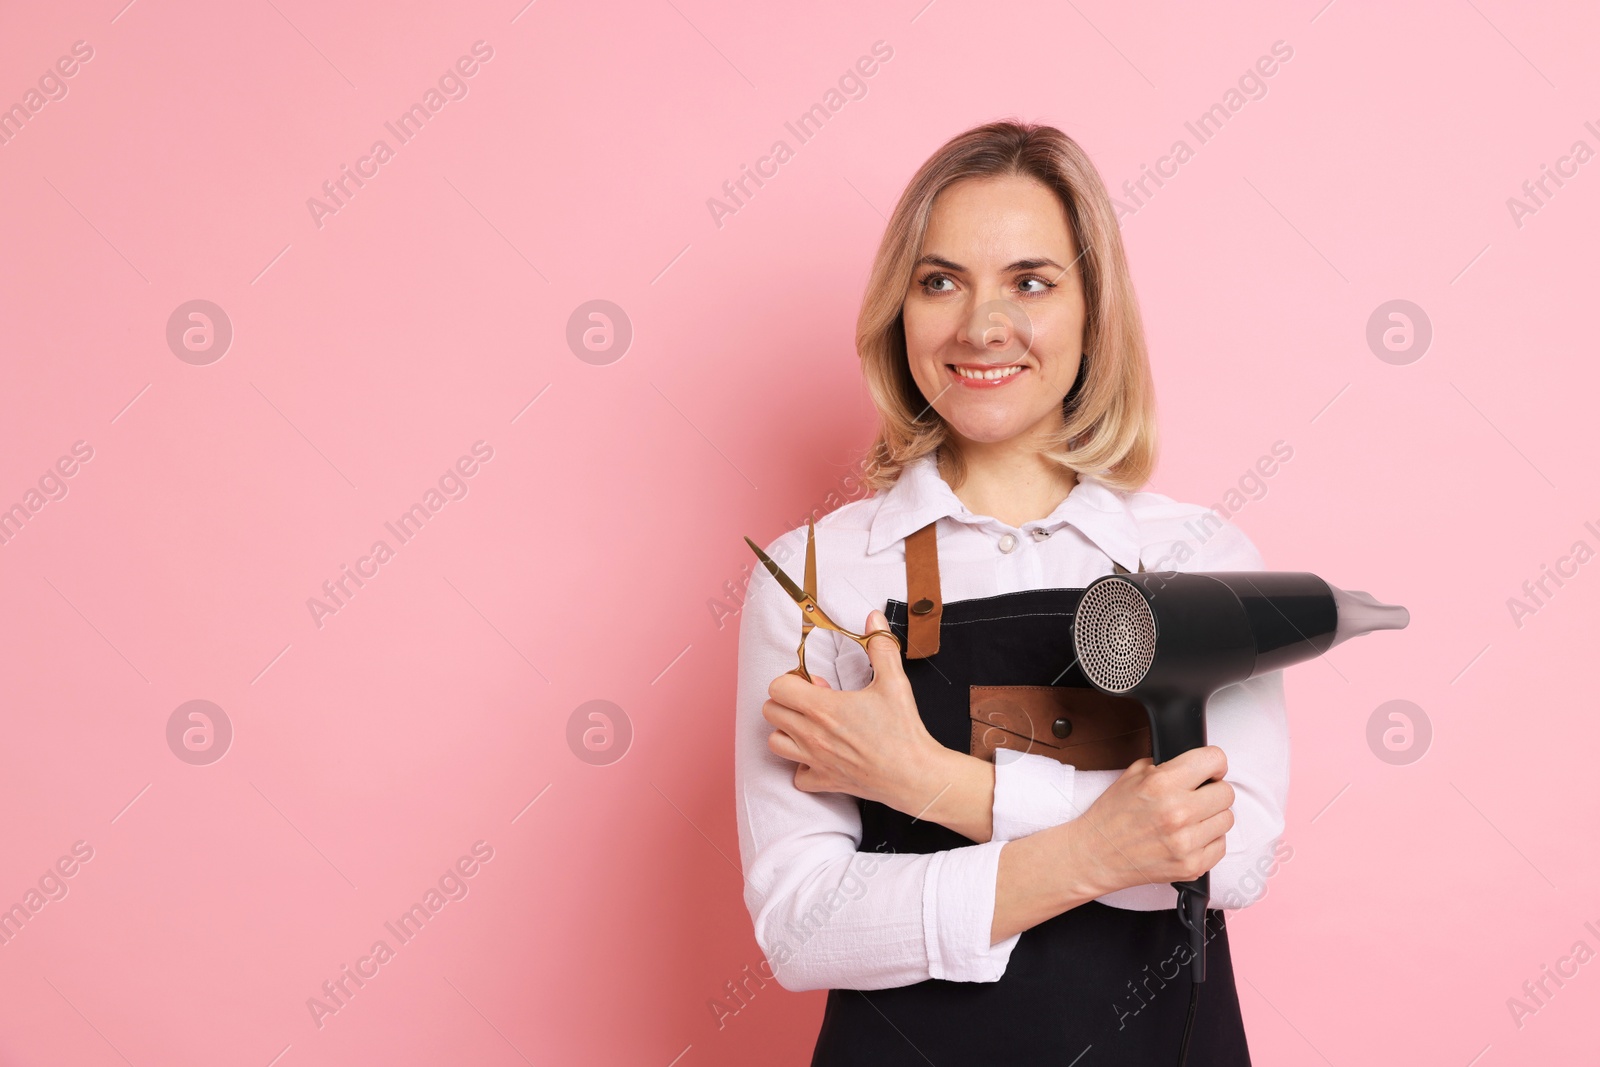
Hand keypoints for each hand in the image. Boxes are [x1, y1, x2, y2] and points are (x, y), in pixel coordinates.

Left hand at [763, 610, 944, 811]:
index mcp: (823, 707)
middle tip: (813, 701)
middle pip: (770, 712)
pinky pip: (796, 776)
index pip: (778, 687)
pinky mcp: (824, 781)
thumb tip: (873, 618)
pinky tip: (821, 756)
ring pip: (774, 743)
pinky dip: (802, 766)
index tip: (813, 682)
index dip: (791, 679)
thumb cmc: (903, 730)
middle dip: (786, 702)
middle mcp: (811, 735)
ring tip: (810, 726)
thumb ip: (880, 646)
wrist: (914, 775)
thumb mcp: (894, 681)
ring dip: (787, 732)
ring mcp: (815, 760)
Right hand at [1060, 747, 1234, 896]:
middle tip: (1197, 796)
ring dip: (1212, 817)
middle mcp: (1177, 812)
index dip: (1214, 763)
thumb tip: (1196, 765)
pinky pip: (1221, 846)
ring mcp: (1186, 842)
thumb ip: (1167, 766)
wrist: (1095, 855)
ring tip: (1191, 819)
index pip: (1214, 760)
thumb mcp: (1132, 775)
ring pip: (1227, 819)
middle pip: (1226, 792)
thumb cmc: (1112, 816)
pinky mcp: (1192, 866)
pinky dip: (1208, 841)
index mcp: (1161, 784)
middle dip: (1213, 791)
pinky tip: (1189, 838)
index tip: (1209, 770)